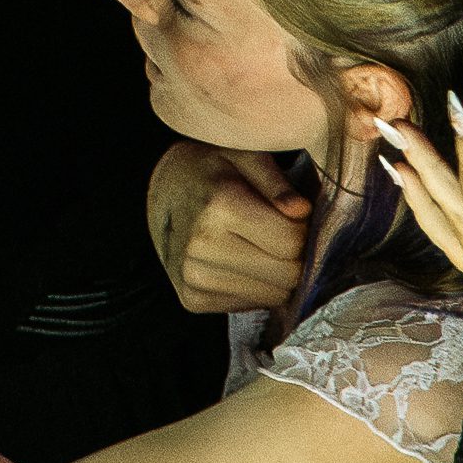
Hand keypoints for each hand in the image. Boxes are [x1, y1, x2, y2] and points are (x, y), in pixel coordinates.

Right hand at [146, 135, 321, 313]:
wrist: (160, 193)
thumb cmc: (211, 171)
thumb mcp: (246, 157)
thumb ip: (277, 182)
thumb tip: (302, 211)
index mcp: (219, 206)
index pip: (291, 242)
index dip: (301, 229)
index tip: (290, 216)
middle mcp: (201, 246)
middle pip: (287, 275)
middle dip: (293, 256)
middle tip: (278, 232)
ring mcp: (193, 277)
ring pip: (273, 296)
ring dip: (276, 275)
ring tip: (257, 246)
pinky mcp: (191, 299)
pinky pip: (251, 305)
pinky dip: (255, 287)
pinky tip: (240, 262)